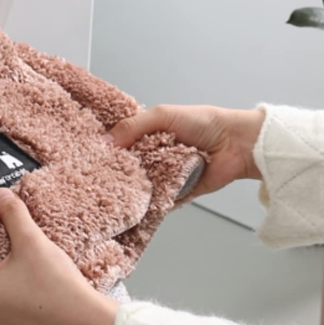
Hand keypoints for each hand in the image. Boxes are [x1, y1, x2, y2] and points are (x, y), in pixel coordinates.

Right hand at [107, 105, 264, 197]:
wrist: (236, 145)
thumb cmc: (202, 123)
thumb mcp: (162, 116)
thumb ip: (132, 127)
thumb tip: (103, 142)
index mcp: (148, 133)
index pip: (120, 142)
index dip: (106, 148)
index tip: (87, 156)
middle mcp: (153, 154)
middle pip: (127, 166)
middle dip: (114, 171)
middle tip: (92, 179)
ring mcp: (164, 175)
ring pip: (140, 185)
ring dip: (129, 189)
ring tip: (107, 196)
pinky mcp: (176, 193)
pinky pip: (158, 201)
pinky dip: (148, 204)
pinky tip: (130, 208)